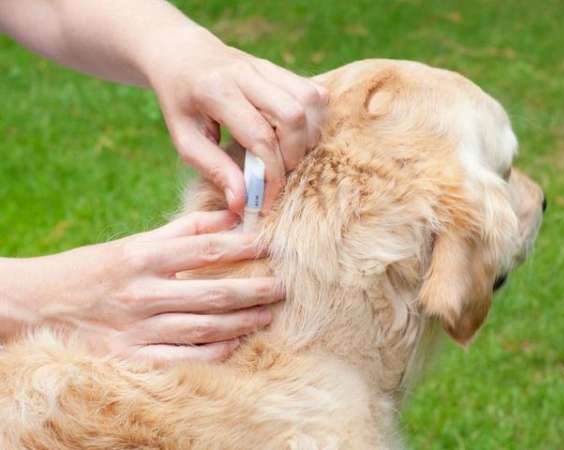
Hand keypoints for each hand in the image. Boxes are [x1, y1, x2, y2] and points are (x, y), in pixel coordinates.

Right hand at [0, 211, 281, 364]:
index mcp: (144, 257)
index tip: (269, 247)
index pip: (206, 249)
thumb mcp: (134, 242)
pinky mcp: (133, 358)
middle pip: (214, 292)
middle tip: (282, 287)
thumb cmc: (94, 270)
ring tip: (269, 314)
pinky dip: (215, 351)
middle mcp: (144, 292)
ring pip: (205, 327)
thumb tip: (229, 216)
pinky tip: (237, 342)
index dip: (244, 248)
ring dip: (243, 321)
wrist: (40, 306)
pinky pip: (185, 358)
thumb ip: (182, 230)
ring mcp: (139, 329)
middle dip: (255, 290)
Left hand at [142, 27, 327, 211]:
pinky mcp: (279, 68)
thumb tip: (242, 202)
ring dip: (307, 136)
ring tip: (288, 154)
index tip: (266, 199)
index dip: (271, 174)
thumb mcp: (185, 139)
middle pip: (293, 115)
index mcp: (216, 90)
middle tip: (278, 174)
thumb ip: (214, 169)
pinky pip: (312, 91)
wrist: (181, 55)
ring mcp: (266, 66)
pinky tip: (295, 134)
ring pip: (309, 100)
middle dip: (293, 155)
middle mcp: (246, 73)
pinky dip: (313, 118)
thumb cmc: (181, 103)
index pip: (260, 136)